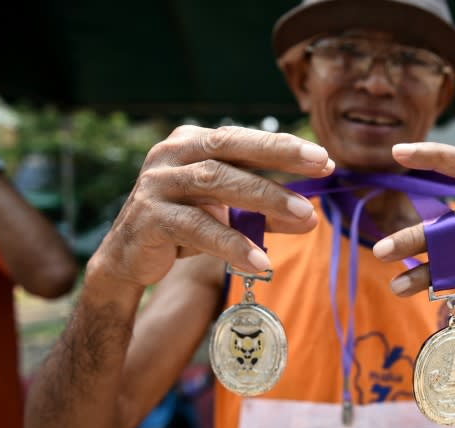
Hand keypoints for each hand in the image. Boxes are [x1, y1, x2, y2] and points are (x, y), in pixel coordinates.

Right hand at [91, 125, 333, 287]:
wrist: (130, 258)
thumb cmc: (186, 226)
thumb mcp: (230, 215)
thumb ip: (266, 213)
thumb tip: (311, 217)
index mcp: (193, 143)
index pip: (243, 138)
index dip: (283, 146)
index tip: (325, 157)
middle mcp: (172, 154)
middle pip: (231, 147)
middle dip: (279, 156)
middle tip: (321, 167)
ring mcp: (157, 183)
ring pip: (216, 182)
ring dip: (265, 199)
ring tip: (304, 216)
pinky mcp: (149, 217)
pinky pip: (198, 228)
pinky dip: (232, 244)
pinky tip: (261, 261)